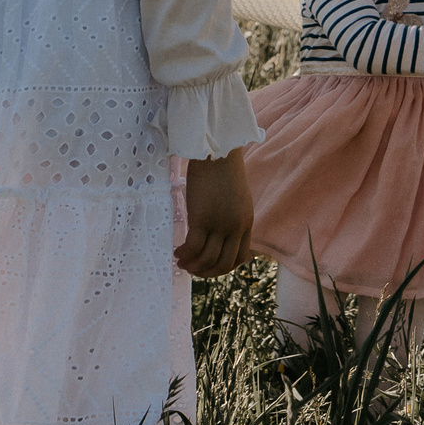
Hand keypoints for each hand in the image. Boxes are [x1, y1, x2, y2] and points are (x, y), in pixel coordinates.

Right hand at [176, 153, 253, 276]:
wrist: (217, 152)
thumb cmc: (223, 170)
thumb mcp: (237, 199)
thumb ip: (233, 217)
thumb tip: (220, 232)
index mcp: (246, 223)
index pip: (240, 258)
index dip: (224, 268)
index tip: (210, 266)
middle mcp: (235, 228)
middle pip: (224, 264)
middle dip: (207, 273)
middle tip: (193, 269)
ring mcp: (219, 225)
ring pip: (207, 259)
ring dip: (193, 266)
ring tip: (181, 261)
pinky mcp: (202, 219)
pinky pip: (193, 248)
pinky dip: (184, 255)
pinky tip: (177, 252)